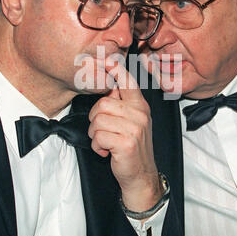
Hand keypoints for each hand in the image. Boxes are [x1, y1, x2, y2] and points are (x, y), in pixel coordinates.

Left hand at [88, 63, 162, 212]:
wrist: (140, 175)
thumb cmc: (131, 147)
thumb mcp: (132, 122)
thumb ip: (123, 104)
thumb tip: (109, 84)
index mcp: (140, 106)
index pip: (128, 82)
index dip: (117, 70)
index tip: (107, 60)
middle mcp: (140, 114)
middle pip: (103, 103)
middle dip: (95, 118)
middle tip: (102, 131)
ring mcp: (134, 128)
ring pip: (98, 119)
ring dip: (95, 134)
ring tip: (105, 142)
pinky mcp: (126, 143)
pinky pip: (98, 136)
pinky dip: (97, 146)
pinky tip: (106, 151)